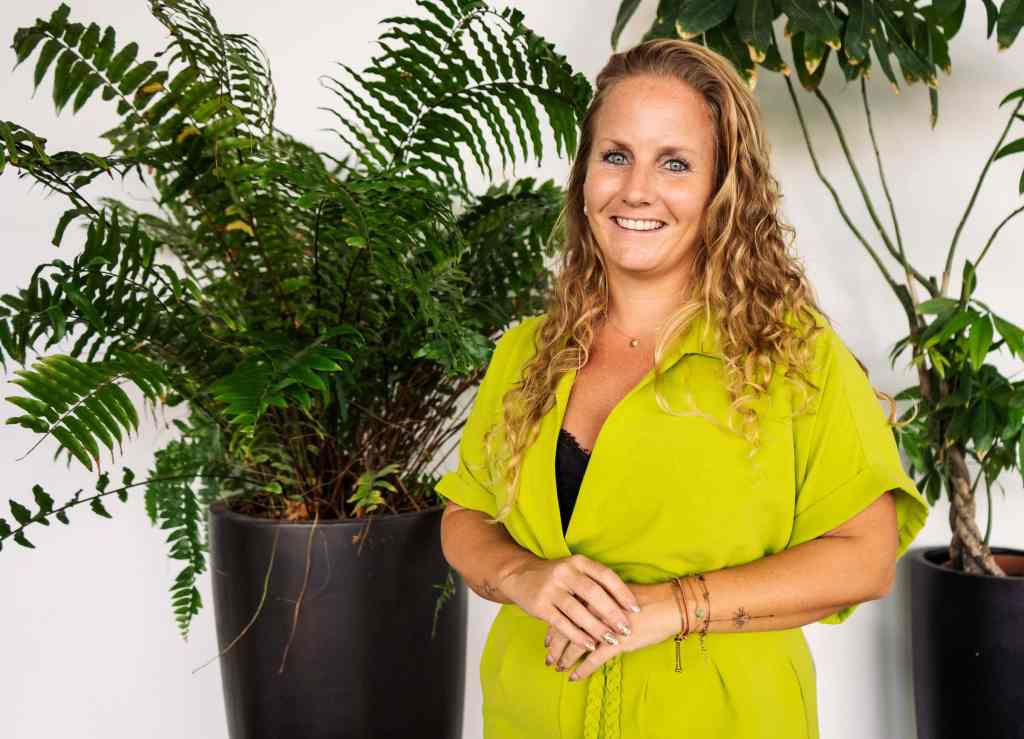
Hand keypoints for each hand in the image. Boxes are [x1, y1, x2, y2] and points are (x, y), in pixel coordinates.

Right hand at [499, 553, 640, 652]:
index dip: (622, 592)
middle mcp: (565, 572)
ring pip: (578, 611)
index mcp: (578, 562)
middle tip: (626, 628)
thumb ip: (595, 582)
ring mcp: (551, 589)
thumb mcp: (575, 571)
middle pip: (593, 593)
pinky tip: (589, 645)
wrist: (519, 575)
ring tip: (611, 639)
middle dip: (612, 613)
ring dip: (596, 627)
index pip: (605, 575)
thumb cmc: (557, 577)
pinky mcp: (540, 606)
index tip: (636, 608)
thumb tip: (626, 604)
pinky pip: (562, 623)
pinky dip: (577, 635)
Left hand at [544, 583, 678, 680]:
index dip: (554, 629)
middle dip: (555, 647)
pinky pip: (593, 659)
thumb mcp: (615, 596)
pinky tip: (574, 677)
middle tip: (548, 658)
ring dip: (565, 659)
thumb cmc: (644, 600)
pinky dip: (582, 670)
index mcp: (592, 595)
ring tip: (558, 668)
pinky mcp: (616, 642)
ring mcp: (604, 626)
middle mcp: (593, 608)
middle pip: (566, 630)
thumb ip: (597, 604)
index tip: (547, 641)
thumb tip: (582, 613)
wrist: (668, 605)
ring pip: (576, 646)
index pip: (565, 613)